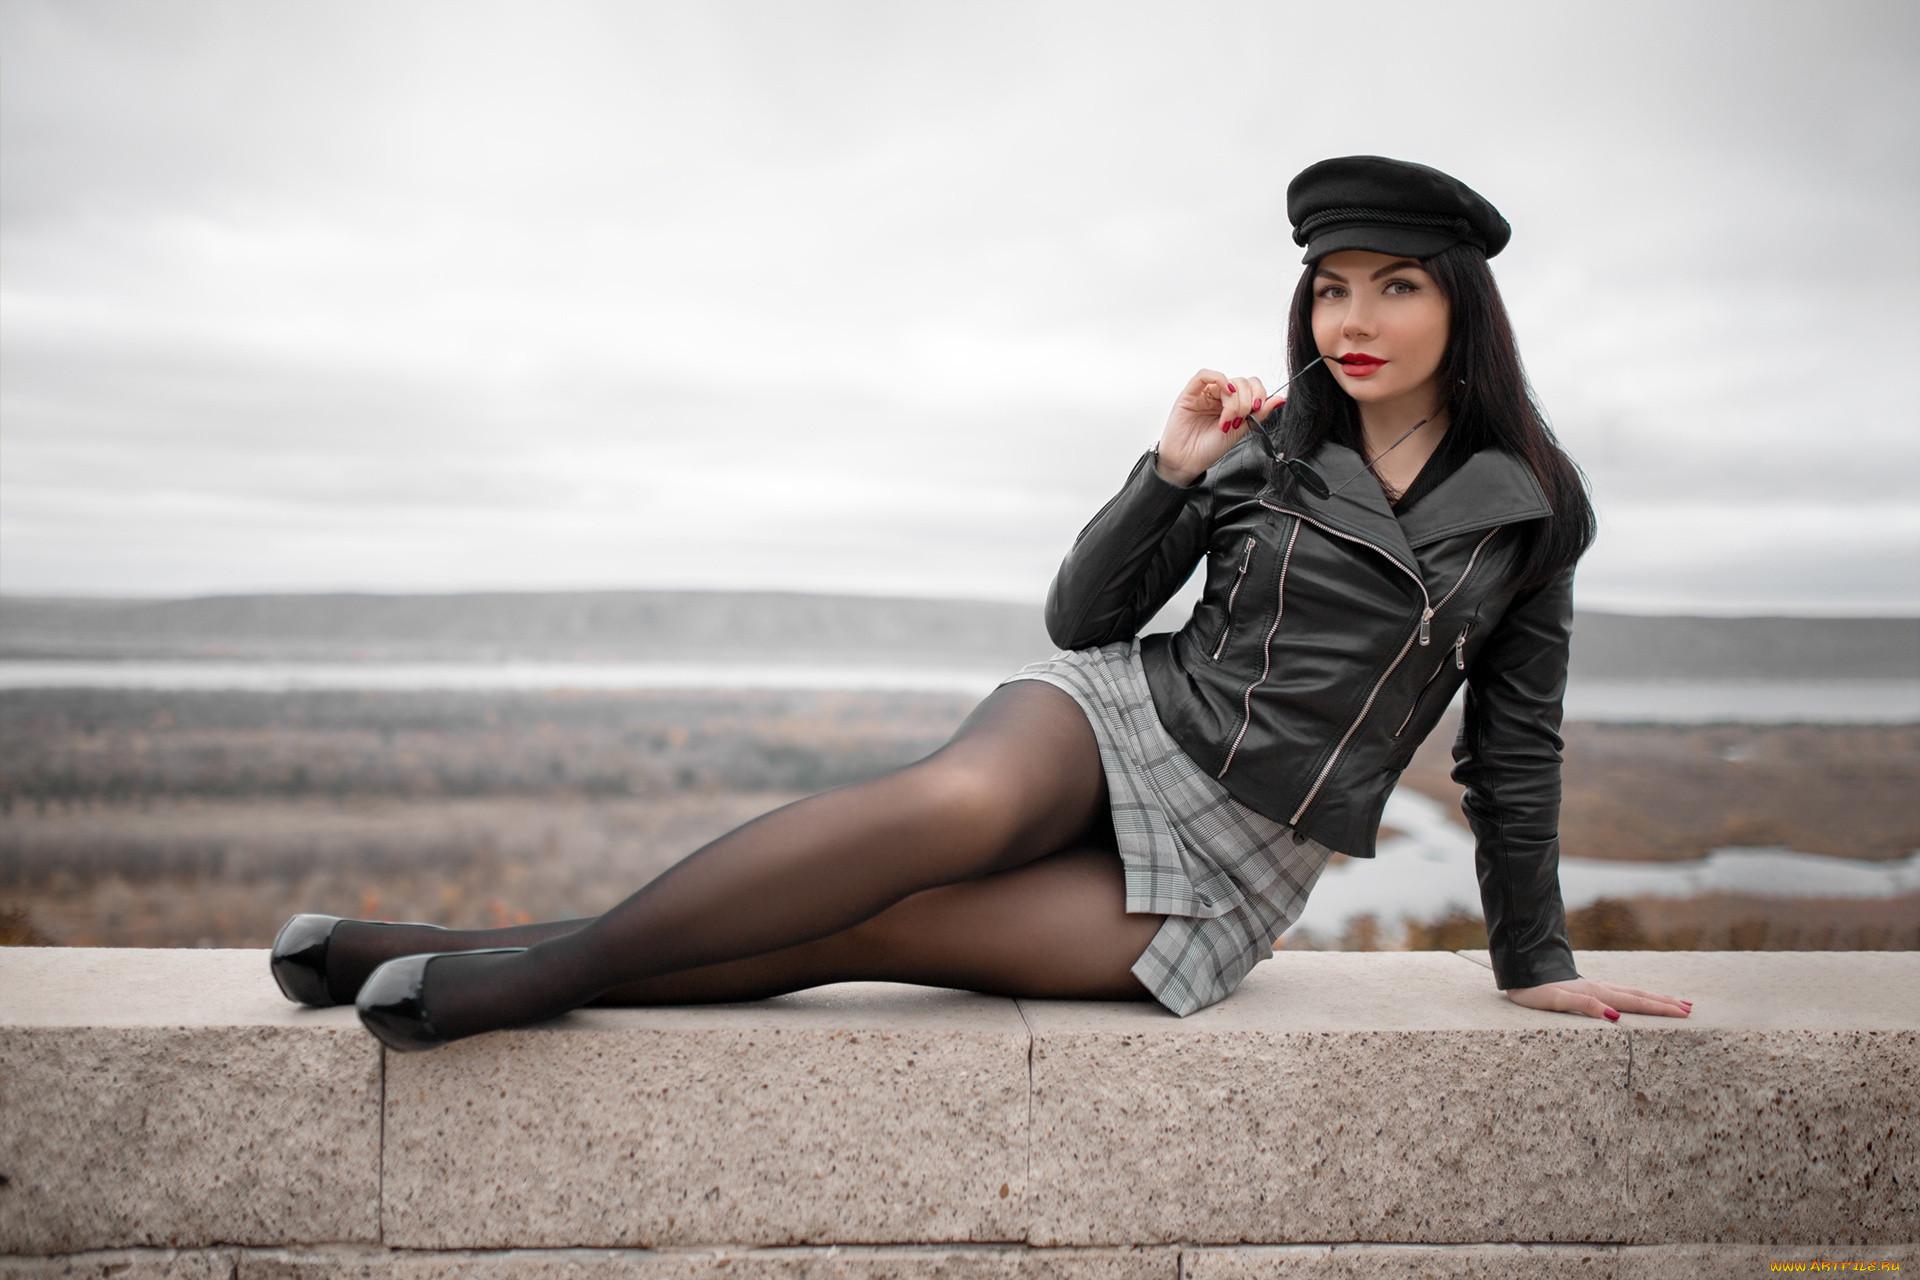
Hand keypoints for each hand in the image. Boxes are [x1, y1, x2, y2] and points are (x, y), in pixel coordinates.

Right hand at [1158, 368, 1281, 482]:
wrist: (1188, 461)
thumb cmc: (1209, 448)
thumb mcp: (1241, 431)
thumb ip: (1259, 413)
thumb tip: (1280, 399)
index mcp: (1233, 404)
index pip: (1251, 386)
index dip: (1258, 393)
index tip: (1257, 408)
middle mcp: (1219, 397)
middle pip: (1242, 382)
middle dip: (1245, 401)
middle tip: (1238, 420)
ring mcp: (1205, 393)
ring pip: (1228, 380)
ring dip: (1233, 399)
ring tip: (1227, 419)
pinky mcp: (1190, 393)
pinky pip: (1204, 375)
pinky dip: (1219, 378)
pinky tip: (1225, 391)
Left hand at [1504, 977, 1693, 1021]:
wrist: (1520, 973)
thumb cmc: (1534, 991)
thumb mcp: (1554, 1001)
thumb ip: (1583, 1006)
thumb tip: (1613, 1016)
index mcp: (1596, 993)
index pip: (1634, 1003)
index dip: (1658, 1008)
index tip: (1682, 1013)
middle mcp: (1600, 988)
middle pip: (1639, 996)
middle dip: (1664, 1003)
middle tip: (1689, 1009)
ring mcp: (1596, 987)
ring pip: (1632, 993)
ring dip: (1655, 998)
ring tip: (1675, 1002)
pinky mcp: (1589, 989)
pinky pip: (1622, 993)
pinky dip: (1638, 997)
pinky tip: (1640, 1000)